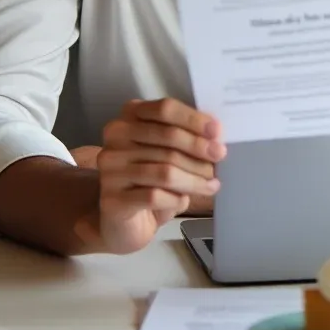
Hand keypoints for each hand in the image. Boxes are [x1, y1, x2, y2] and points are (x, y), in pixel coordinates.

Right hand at [76, 98, 226, 254]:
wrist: (124, 220)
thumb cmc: (151, 178)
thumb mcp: (167, 150)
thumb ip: (185, 136)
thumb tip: (216, 133)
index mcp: (129, 115)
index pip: (164, 109)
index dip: (193, 119)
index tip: (217, 132)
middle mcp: (115, 137)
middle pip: (168, 137)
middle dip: (199, 148)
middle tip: (219, 157)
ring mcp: (110, 168)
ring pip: (165, 170)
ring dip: (194, 178)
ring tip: (211, 184)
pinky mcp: (112, 199)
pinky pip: (154, 196)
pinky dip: (176, 198)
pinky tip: (185, 200)